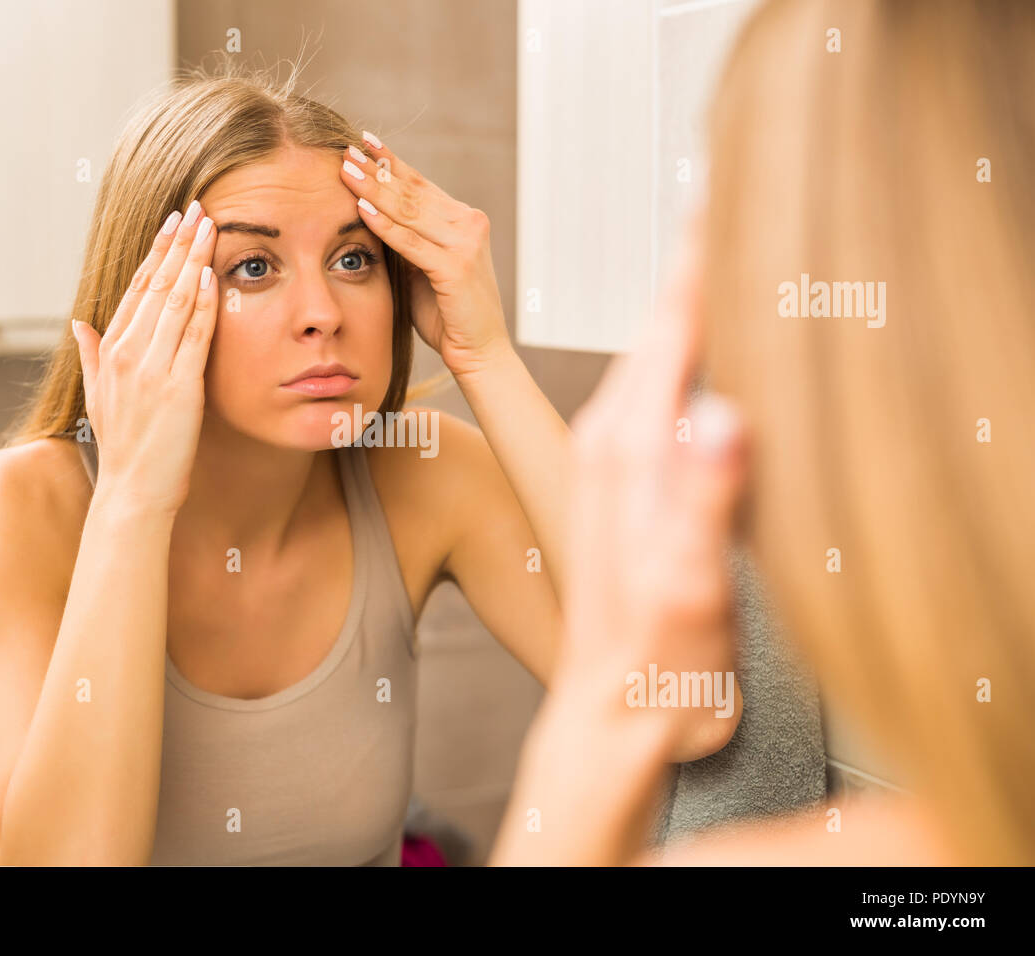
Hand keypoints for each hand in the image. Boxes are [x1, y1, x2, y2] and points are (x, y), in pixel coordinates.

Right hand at [71, 202, 217, 517]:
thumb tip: (78, 323)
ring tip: (209, 226)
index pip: (136, 289)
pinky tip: (211, 275)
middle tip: (196, 209)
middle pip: (156, 285)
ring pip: (175, 302)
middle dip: (177, 244)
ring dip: (193, 260)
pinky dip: (203, 302)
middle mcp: (127, 354)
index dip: (156, 253)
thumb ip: (91, 355)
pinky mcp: (178, 387)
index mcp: (111, 351)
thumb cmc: (125, 448)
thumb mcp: (98, 396)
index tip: (173, 224)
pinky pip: (193, 335)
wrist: (134, 491)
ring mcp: (152, 369)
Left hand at [339, 134, 509, 376]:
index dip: (390, 162)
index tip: (363, 143)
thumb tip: (372, 216)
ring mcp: (464, 244)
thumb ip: (407, 242)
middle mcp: (468, 223)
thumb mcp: (423, 270)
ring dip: (374, 188)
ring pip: (409, 210)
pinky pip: (411, 242)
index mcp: (462, 220)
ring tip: (346, 170)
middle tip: (345, 149)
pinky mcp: (455, 267)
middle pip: (411, 191)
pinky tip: (362, 208)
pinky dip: (385, 225)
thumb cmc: (448, 315)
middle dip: (376, 170)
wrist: (480, 351)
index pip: (420, 184)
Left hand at [556, 234, 747, 752]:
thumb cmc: (656, 659)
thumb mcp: (687, 587)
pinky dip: (681, 360)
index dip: (698, 265)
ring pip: (655, 362)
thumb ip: (703, 501)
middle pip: (657, 332)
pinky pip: (655, 399)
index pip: (668, 333)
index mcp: (627, 451)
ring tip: (708, 255)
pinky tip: (697, 356)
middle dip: (691, 268)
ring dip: (682, 307)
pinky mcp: (627, 490)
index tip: (716, 195)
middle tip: (718, 198)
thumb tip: (725, 415)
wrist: (616, 713)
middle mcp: (612, 445)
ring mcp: (617, 466)